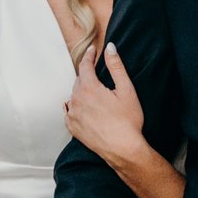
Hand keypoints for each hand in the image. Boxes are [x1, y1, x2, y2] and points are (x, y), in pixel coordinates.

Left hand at [65, 44, 149, 164]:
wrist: (123, 149)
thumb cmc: (128, 121)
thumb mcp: (127, 90)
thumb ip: (116, 66)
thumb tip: (110, 47)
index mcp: (89, 88)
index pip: (85, 65)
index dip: (90, 55)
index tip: (93, 50)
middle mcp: (77, 100)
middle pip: (79, 80)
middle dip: (87, 74)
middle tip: (96, 71)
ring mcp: (73, 115)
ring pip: (74, 95)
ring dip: (82, 90)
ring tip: (93, 91)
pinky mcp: (72, 127)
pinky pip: (70, 111)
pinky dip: (75, 105)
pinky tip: (82, 107)